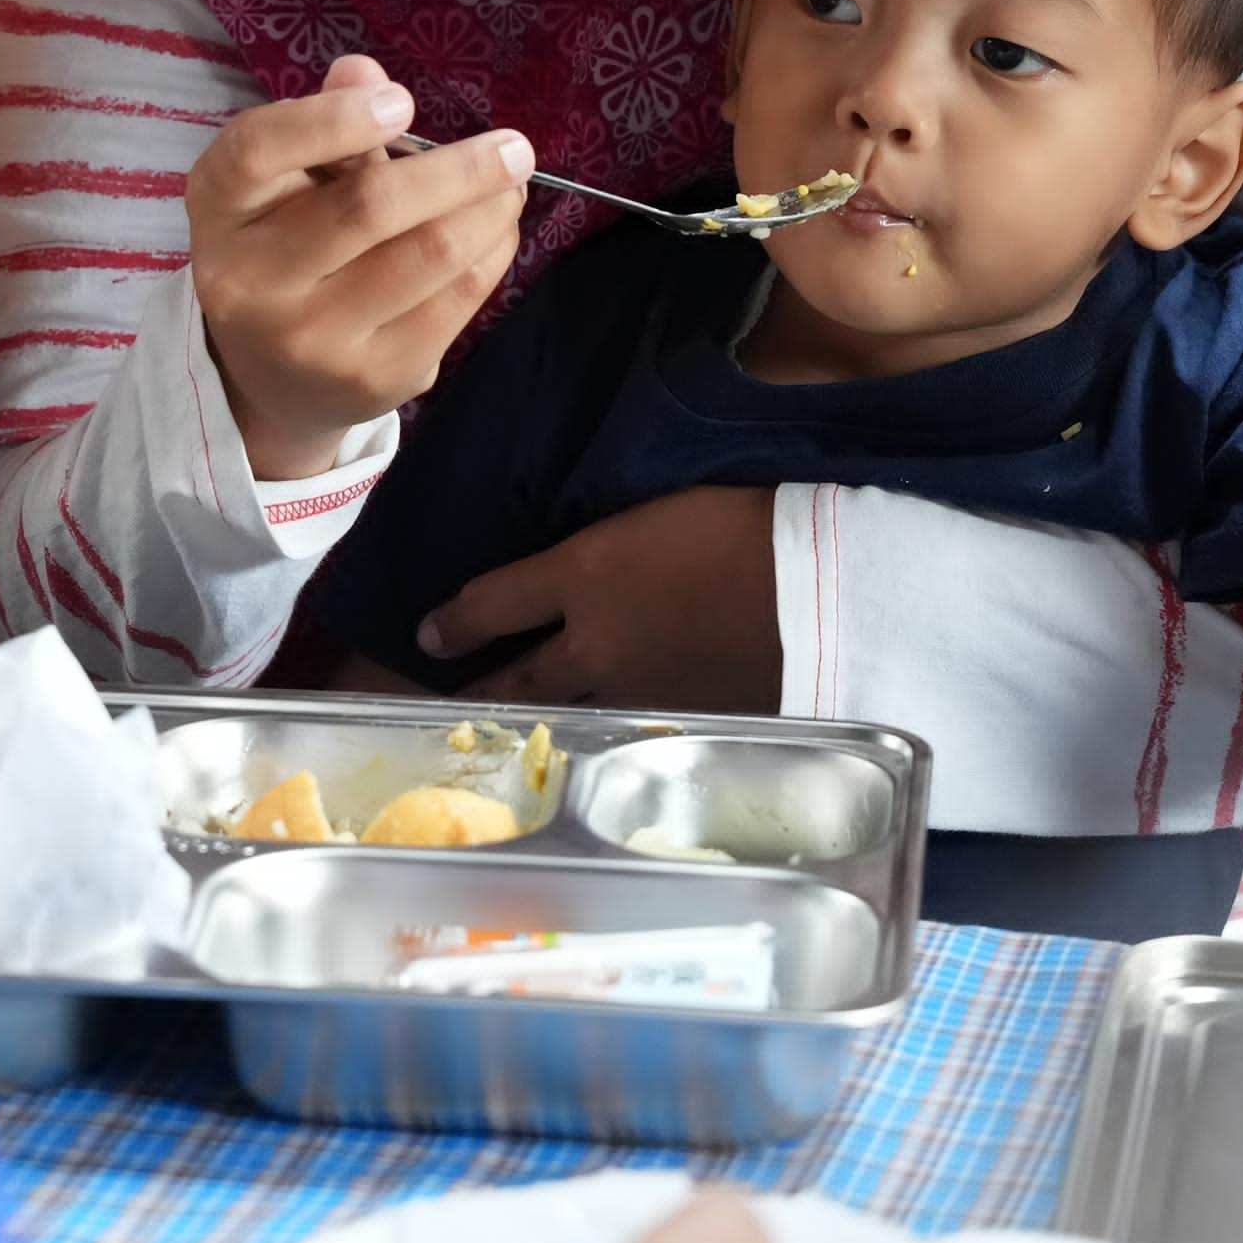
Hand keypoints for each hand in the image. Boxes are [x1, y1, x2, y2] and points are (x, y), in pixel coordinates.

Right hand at [190, 55, 531, 478]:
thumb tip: (365, 71)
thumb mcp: (283, 182)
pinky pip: (456, 300)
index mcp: (219, 209)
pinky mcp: (373, 377)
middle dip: (459, 169)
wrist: (271, 377)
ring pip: (429, 253)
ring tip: (511, 185)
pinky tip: (497, 232)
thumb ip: (325, 124)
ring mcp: (312, 338)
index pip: (257, 151)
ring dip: (489, 209)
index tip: (403, 102)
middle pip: (369, 207)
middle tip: (515, 148)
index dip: (334, 120)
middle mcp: (251, 279)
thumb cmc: (285, 249)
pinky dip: (492, 253)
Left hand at [419, 486, 781, 711]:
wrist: (815, 591)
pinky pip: (623, 729)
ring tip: (506, 728)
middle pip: (517, 677)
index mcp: (584, 574)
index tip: (428, 632)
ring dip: (531, 720)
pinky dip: (601, 731)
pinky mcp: (675, 722)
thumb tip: (578, 556)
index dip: (455, 620)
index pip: (493, 602)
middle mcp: (592, 643)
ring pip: (564, 714)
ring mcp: (633, 691)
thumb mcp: (656, 508)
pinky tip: (595, 735)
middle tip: (445, 700)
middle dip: (476, 688)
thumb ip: (606, 539)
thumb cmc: (744, 523)